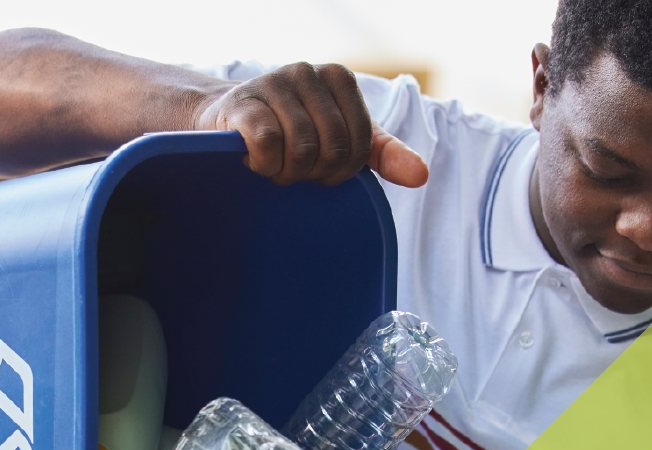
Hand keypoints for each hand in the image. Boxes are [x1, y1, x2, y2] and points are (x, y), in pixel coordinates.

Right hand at [195, 62, 428, 188]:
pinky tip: (255, 160)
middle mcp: (308, 71)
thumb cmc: (295, 131)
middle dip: (314, 173)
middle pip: (333, 150)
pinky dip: (265, 165)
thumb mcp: (345, 139)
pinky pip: (269, 146)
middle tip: (296, 168)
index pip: (360, 145)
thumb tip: (421, 176)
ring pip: (302, 151)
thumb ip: (385, 154)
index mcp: (339, 78)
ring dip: (287, 173)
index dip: (342, 170)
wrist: (230, 120)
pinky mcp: (245, 103)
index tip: (322, 167)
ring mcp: (274, 83)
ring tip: (276, 163)